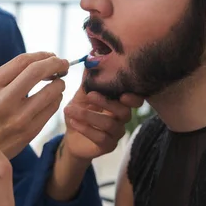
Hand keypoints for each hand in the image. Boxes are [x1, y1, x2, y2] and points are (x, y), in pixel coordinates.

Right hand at [0, 52, 68, 159]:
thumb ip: (7, 76)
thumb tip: (39, 60)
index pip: (23, 61)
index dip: (42, 55)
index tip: (50, 55)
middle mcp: (3, 100)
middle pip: (38, 70)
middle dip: (56, 63)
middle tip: (63, 64)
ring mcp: (18, 117)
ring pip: (52, 90)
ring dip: (59, 83)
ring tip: (58, 82)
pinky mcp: (30, 131)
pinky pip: (52, 108)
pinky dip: (56, 99)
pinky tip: (52, 98)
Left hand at [46, 74, 143, 200]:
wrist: (71, 135)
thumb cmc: (80, 111)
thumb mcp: (82, 95)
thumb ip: (88, 81)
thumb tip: (90, 59)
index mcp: (120, 102)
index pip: (136, 100)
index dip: (133, 97)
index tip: (121, 92)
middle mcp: (122, 118)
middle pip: (124, 111)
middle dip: (107, 102)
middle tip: (90, 95)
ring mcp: (116, 133)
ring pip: (109, 124)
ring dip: (88, 115)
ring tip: (70, 109)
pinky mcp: (108, 146)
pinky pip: (100, 138)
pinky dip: (85, 128)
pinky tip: (72, 121)